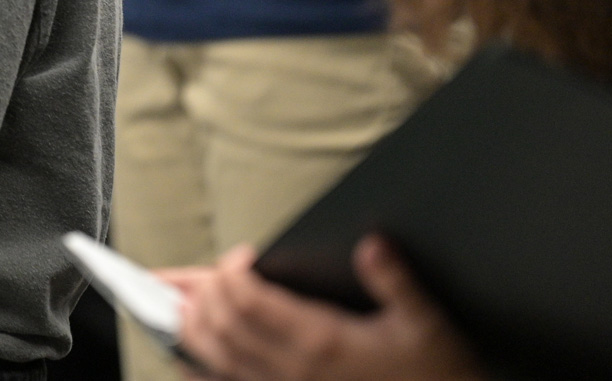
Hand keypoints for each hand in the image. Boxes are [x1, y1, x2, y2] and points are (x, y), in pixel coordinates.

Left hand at [170, 239, 483, 380]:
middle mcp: (292, 369)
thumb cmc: (435, 374)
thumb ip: (396, 281)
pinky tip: (181, 353)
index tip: (240, 257)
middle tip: (200, 275)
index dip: (231, 272)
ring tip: (175, 302)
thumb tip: (373, 244)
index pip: (247, 299)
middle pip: (221, 324)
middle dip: (202, 294)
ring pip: (215, 356)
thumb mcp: (427, 324)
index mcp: (321, 341)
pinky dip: (197, 367)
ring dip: (191, 326)